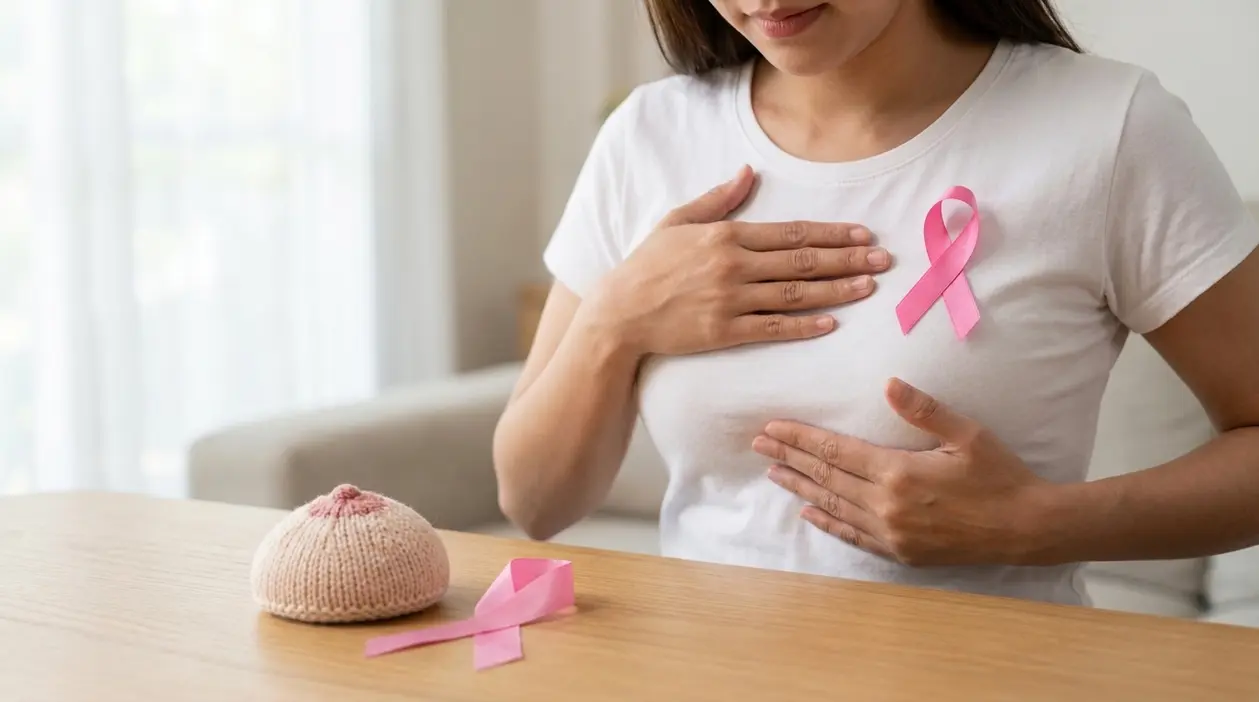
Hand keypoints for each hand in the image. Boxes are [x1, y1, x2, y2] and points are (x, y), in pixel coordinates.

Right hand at [587, 166, 891, 357]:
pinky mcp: (724, 332)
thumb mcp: (678, 221)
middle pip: (802, 262)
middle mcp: (733, 266)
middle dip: (847, 259)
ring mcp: (730, 301)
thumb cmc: (647, 265)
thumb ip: (718, 199)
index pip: (791, 233)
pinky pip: (772, 328)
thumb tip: (747, 172)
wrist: (620, 313)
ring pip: (794, 294)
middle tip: (883, 259)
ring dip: (836, 290)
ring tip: (869, 286)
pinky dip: (803, 326)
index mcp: (726, 235)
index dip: (831, 234)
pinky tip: (831, 323)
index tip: (862, 234)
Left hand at [751, 378, 1052, 566]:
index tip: (772, 428)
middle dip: (789, 458)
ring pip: (833, 506)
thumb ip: (924, 410)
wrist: (1027, 528)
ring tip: (773, 472)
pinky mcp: (900, 552)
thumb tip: (888, 383)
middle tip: (758, 445)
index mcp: (898, 473)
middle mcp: (886, 506)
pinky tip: (809, 511)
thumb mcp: (967, 434)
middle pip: (826, 478)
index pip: (835, 452)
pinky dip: (828, 522)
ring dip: (801, 487)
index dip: (800, 439)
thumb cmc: (1000, 476)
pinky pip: (853, 536)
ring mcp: (891, 533)